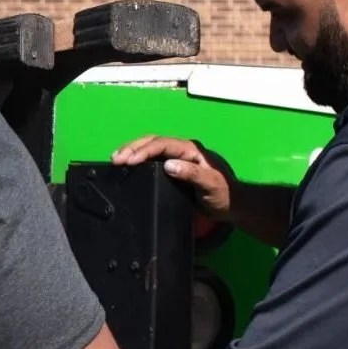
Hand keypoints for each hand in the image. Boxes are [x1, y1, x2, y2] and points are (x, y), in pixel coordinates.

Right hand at [113, 137, 233, 220]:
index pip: (164, 144)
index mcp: (192, 150)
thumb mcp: (210, 185)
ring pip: (152, 148)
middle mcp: (183, 150)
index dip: (145, 151)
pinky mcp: (174, 168)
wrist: (232, 206)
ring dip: (133, 152)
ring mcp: (178, 158)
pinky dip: (139, 160)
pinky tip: (128, 166)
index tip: (129, 161)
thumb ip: (192, 174)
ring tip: (116, 160)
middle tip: (115, 159)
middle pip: (154, 142)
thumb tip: (168, 165)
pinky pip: (154, 159)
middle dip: (133, 148)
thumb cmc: (224, 195)